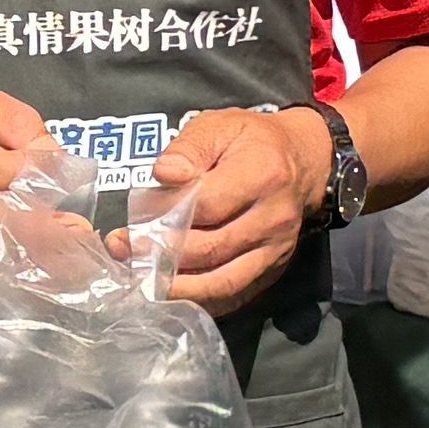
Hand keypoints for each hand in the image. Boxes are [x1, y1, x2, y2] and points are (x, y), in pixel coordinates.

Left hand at [147, 103, 329, 314]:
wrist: (304, 162)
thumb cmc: (252, 142)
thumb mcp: (219, 126)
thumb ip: (189, 147)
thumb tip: (163, 174)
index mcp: (261, 175)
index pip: (206, 206)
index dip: (165, 215)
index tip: (134, 218)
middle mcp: (273, 218)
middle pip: (211, 248)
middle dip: (162, 254)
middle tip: (124, 250)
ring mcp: (276, 249)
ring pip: (222, 281)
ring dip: (177, 286)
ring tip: (141, 279)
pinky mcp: (273, 269)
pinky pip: (235, 294)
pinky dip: (201, 301)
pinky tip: (172, 294)